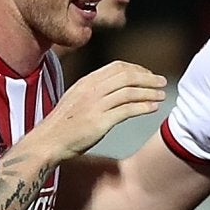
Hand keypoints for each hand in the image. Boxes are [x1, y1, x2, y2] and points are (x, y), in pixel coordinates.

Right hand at [38, 61, 168, 157]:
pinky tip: (152, 108)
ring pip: (130, 92)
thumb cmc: (62, 125)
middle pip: (127, 76)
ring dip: (149, 92)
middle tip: (162, 81)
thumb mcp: (76, 99)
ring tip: (162, 95)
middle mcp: (92, 90)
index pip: (117, 67)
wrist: (48, 142)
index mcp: (87, 82)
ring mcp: (96, 105)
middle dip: (148, 77)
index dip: (137, 69)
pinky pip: (127, 110)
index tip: (148, 74)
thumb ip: (93, 92)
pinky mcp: (100, 122)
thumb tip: (113, 89)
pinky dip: (143, 107)